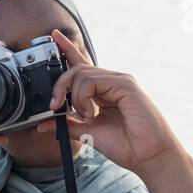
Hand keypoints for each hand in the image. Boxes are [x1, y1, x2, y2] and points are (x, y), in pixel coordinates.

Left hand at [38, 30, 192, 192]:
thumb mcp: (88, 134)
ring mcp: (119, 81)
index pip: (82, 65)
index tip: (53, 36)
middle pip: (76, 68)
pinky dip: (84, 98)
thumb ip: (68, 124)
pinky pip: (92, 81)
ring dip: (74, 98)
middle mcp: (111, 82)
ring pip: (81, 74)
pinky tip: (92, 113)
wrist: (148, 156)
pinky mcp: (125, 84)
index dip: (67, 50)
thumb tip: (43, 123)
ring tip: (86, 116)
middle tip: (54, 106)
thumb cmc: (125, 146)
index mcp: (102, 91)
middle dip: (59, 85)